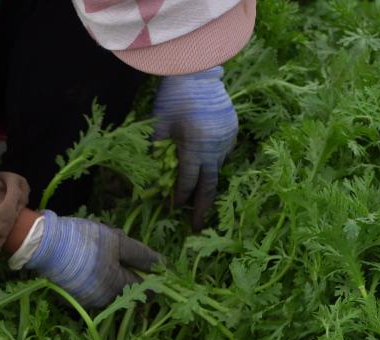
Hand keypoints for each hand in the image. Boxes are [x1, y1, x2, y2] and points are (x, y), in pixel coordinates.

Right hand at [24, 211, 162, 307]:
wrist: (44, 244)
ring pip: (112, 290)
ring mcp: (88, 299)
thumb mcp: (116, 240)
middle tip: (128, 255)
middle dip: (132, 275)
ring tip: (107, 255)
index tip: (155, 267)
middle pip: (128, 290)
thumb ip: (141, 254)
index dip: (154, 278)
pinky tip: (94, 262)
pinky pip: (96, 289)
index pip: (146, 289)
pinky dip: (100, 278)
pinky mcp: (75, 296)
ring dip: (115, 277)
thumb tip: (163, 264)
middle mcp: (104, 299)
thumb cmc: (83, 240)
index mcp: (117, 285)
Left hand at [152, 66, 238, 230]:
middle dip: (202, 208)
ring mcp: (227, 139)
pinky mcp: (233, 131)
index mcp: (195, 147)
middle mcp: (215, 147)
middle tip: (196, 227)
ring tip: (200, 200)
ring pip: (217, 169)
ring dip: (207, 184)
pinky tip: (206, 168)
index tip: (174, 210)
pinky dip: (214, 163)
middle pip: (209, 185)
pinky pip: (224, 153)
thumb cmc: (172, 98)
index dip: (180, 197)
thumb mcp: (158, 126)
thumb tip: (146, 177)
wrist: (197, 71)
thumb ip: (154, 153)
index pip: (187, 181)